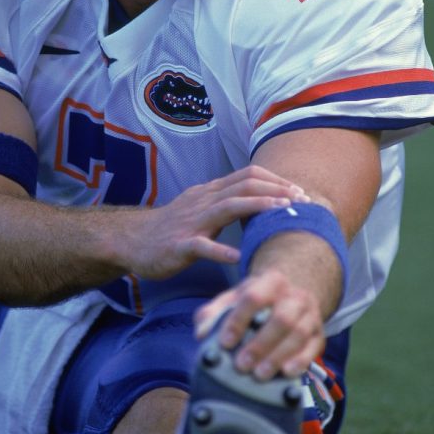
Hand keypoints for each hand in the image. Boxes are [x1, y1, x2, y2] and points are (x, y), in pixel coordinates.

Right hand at [121, 165, 308, 279]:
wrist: (131, 240)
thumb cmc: (171, 228)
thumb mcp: (200, 208)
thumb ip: (226, 203)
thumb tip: (261, 203)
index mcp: (210, 192)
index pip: (248, 176)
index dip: (276, 180)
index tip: (299, 191)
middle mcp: (203, 201)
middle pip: (243, 186)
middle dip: (276, 190)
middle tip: (302, 200)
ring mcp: (191, 222)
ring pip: (227, 207)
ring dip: (258, 207)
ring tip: (282, 212)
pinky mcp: (179, 245)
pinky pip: (202, 246)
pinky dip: (221, 250)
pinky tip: (238, 257)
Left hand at [193, 269, 324, 379]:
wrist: (289, 297)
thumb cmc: (255, 301)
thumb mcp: (234, 298)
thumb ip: (213, 312)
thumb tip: (201, 333)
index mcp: (271, 281)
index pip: (254, 297)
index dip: (238, 320)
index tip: (224, 343)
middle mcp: (294, 295)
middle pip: (281, 319)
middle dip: (260, 344)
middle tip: (241, 365)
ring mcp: (310, 315)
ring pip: (298, 335)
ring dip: (278, 357)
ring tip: (259, 375)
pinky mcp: (319, 334)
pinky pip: (313, 349)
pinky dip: (300, 362)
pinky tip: (285, 374)